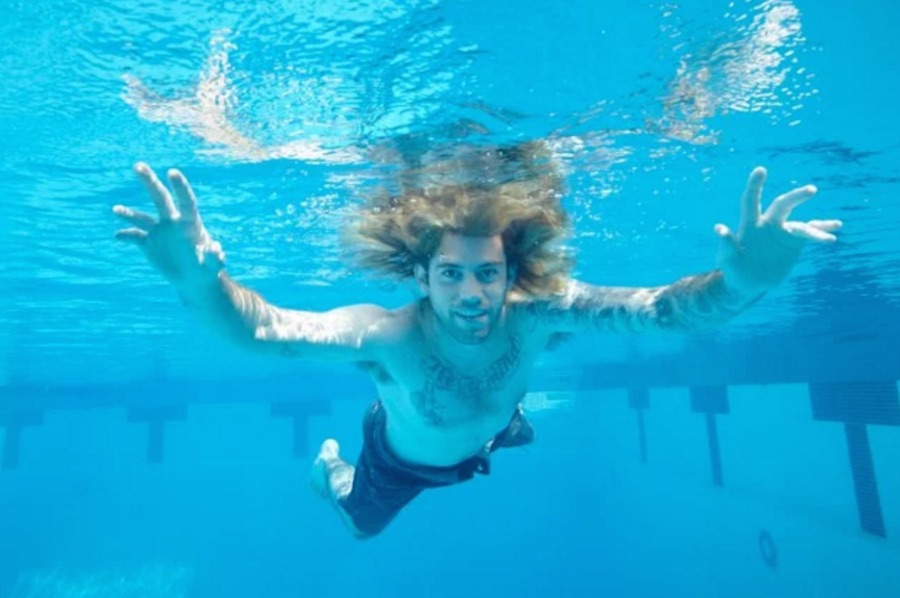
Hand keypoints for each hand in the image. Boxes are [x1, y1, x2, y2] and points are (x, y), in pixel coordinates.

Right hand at [113, 163, 224, 288]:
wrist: (193, 278)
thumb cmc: (207, 269)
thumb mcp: (213, 265)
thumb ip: (215, 257)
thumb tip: (216, 249)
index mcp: (190, 223)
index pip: (185, 201)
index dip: (180, 187)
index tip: (172, 172)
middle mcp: (172, 222)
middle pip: (159, 198)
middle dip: (149, 181)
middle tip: (138, 165)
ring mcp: (158, 232)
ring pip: (141, 218)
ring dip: (128, 213)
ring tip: (116, 210)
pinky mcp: (148, 244)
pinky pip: (134, 237)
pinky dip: (125, 236)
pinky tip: (117, 236)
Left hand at [715, 167, 841, 295]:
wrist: (749, 282)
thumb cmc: (734, 268)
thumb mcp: (726, 259)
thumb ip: (726, 244)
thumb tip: (719, 228)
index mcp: (749, 225)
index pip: (751, 202)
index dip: (755, 186)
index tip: (761, 169)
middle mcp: (768, 224)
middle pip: (783, 205)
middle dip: (796, 197)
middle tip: (811, 191)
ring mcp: (783, 232)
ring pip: (802, 225)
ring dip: (816, 229)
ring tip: (831, 232)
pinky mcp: (794, 243)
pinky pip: (812, 234)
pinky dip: (823, 231)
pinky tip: (836, 228)